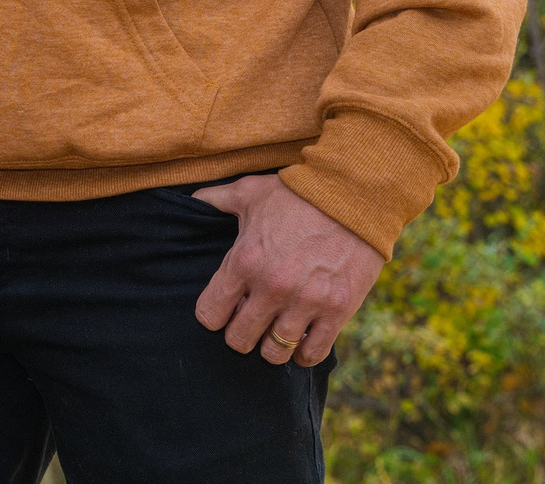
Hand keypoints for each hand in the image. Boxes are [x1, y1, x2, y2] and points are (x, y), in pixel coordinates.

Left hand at [191, 173, 382, 367]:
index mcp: (244, 261)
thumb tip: (191, 200)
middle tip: (248, 322)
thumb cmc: (295, 193)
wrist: (352, 194)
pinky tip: (301, 339)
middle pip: (239, 339)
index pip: (209, 314)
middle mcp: (271, 287)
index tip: (223, 309)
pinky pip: (312, 353)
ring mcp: (306, 302)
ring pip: (274, 353)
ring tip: (274, 331)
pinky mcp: (337, 310)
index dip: (213, 315)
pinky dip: (304, 353)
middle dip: (239, 334)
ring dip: (271, 345)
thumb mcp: (248, 191)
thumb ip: (215, 199)